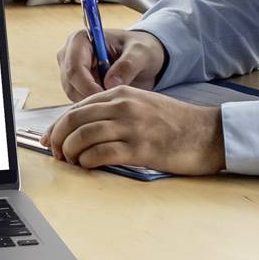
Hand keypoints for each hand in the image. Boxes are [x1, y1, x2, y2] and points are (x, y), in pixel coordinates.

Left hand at [42, 85, 224, 175]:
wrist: (208, 133)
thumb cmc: (174, 124)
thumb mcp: (141, 105)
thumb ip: (114, 111)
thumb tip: (82, 129)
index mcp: (121, 94)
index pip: (77, 107)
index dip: (57, 125)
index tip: (50, 140)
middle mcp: (123, 106)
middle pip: (74, 120)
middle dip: (58, 139)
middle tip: (57, 153)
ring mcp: (131, 126)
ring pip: (83, 136)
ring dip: (70, 152)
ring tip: (71, 162)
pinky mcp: (140, 148)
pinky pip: (100, 154)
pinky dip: (87, 161)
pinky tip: (88, 166)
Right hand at [58, 24, 165, 102]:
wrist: (141, 57)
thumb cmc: (140, 49)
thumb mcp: (141, 53)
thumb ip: (127, 65)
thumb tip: (110, 84)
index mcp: (80, 39)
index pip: (74, 69)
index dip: (88, 87)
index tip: (108, 97)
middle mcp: (68, 54)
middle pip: (70, 84)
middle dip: (91, 96)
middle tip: (115, 101)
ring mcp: (69, 70)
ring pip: (73, 95)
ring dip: (93, 101)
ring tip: (116, 97)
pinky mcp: (74, 83)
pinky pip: (78, 100)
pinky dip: (94, 103)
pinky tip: (111, 99)